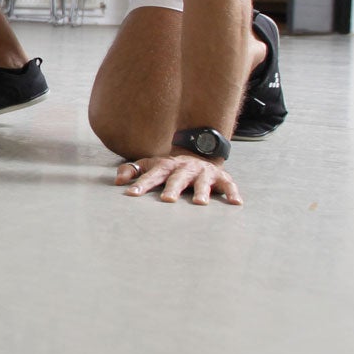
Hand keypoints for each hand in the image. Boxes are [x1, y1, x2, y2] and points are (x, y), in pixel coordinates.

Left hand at [114, 153, 242, 205]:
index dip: (142, 183)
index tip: (131, 194)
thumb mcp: (151, 165)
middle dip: (173, 188)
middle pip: (178, 178)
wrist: (200, 151)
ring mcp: (204, 172)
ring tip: (199, 203)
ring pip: (203, 181)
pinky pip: (228, 184)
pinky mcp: (221, 177)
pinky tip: (236, 203)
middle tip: (167, 200)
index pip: (153, 174)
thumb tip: (117, 181)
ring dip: (202, 191)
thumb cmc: (170, 167)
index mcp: (167, 165)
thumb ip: (133, 170)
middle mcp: (185, 167)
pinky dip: (232, 192)